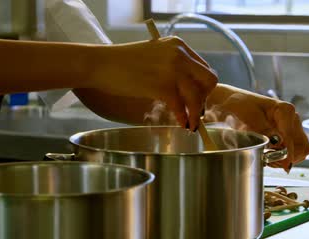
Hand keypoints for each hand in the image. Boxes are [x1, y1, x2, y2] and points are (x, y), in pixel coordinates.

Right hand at [90, 36, 217, 130]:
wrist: (100, 64)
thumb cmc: (121, 63)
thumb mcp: (153, 56)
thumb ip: (170, 66)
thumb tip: (185, 90)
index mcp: (178, 45)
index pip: (203, 67)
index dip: (202, 86)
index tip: (197, 99)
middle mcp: (179, 54)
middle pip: (208, 80)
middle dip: (204, 98)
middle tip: (196, 112)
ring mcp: (172, 70)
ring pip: (197, 96)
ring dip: (196, 113)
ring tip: (191, 124)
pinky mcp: (162, 86)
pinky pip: (181, 107)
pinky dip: (183, 118)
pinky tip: (180, 123)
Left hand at [205, 85, 308, 171]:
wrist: (233, 103)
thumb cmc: (240, 105)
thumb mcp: (249, 117)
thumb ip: (264, 130)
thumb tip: (278, 142)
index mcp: (285, 110)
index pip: (291, 137)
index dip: (289, 153)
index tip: (285, 165)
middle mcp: (292, 119)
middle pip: (302, 146)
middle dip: (289, 157)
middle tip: (270, 161)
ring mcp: (290, 127)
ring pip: (299, 151)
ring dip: (287, 158)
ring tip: (268, 159)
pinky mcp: (286, 135)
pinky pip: (292, 151)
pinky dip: (284, 157)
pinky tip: (270, 156)